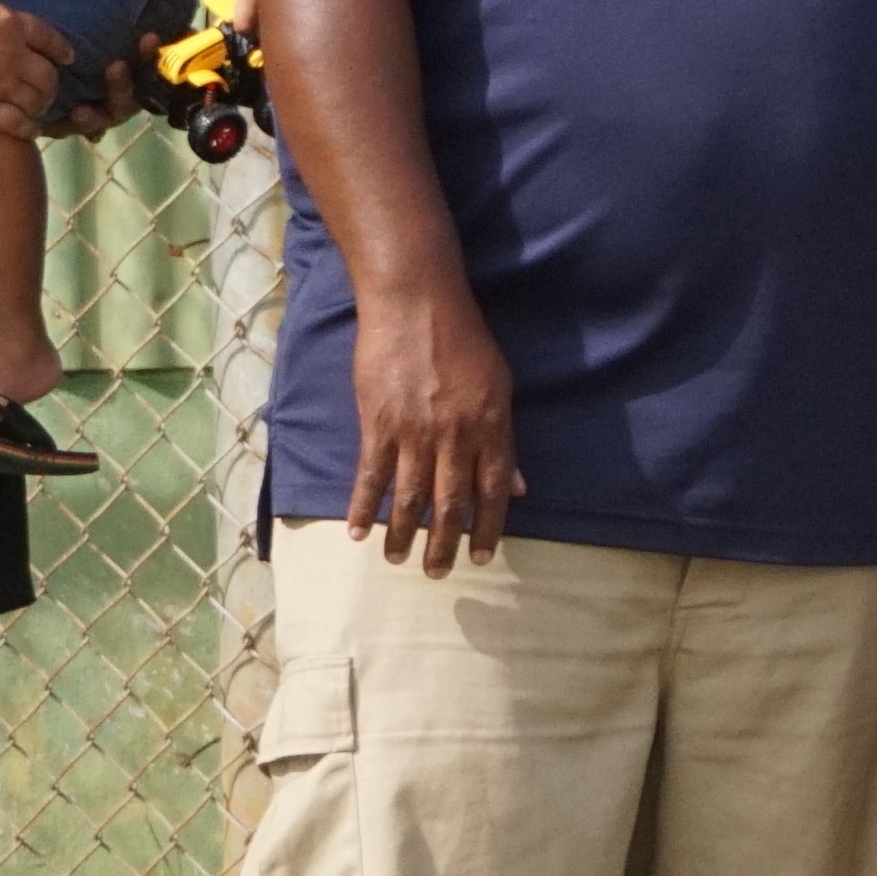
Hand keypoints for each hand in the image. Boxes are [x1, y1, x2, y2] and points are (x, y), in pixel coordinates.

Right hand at [0, 0, 75, 140]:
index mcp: (10, 23)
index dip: (61, 50)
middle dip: (51, 85)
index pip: (48, 38)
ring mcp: (0, 83)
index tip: (67, 57)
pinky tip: (29, 131)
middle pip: (48, 75)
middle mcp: (13, 54)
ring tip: (37, 112)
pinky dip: (27, 128)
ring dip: (40, 107)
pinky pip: (16, 123)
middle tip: (48, 92)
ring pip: (36, 101)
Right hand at [344, 279, 523, 574]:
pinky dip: (363, 507)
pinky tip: (358, 532)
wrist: (414, 302)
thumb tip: (518, 486)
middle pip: (451, 503)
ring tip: (397, 561)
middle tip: (438, 573)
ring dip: (403, 535)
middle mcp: (454, 436)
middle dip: (444, 545)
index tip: (482, 556)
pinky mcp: (378, 423)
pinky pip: (370, 475)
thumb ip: (505, 437)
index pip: (494, 490)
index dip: (488, 527)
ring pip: (409, 498)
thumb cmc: (462, 338)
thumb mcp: (499, 384)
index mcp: (490, 426)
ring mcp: (414, 432)